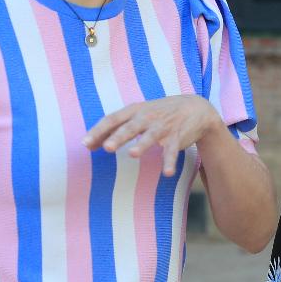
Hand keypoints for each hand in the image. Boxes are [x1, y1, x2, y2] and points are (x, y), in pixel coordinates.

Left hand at [83, 95, 224, 175]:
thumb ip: (113, 129)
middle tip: (106, 148)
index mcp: (134, 111)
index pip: (113, 119)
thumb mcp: (136, 115)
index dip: (99, 130)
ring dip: (142, 144)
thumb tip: (88, 145)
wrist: (195, 108)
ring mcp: (163, 127)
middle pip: (130, 127)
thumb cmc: (158, 113)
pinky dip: (170, 162)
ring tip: (133, 154)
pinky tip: (167, 173)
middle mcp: (147, 117)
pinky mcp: (177, 137)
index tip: (86, 143)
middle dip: (119, 137)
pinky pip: (172, 151)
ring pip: (151, 136)